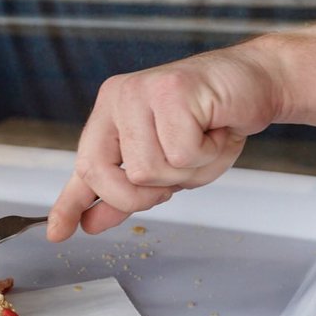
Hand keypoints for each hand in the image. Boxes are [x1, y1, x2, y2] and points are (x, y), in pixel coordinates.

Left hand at [47, 44, 279, 241]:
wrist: (256, 82)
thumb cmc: (214, 120)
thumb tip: (90, 222)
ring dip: (188, 170)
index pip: (85, 165)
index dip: (70, 203)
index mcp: (111, 113)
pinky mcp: (171, 90)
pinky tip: (216, 129)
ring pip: (148, 170)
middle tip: (180, 169)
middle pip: (109, 177)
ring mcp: (141, 91)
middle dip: (147, 195)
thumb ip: (129, 189)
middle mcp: (118, 99)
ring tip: (204, 140)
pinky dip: (208, 153)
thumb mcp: (167, 163)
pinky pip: (181, 153)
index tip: (59, 233)